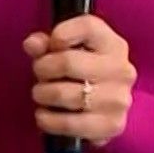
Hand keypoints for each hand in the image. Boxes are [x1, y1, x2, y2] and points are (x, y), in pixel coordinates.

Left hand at [25, 15, 136, 147]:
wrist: (103, 107)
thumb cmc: (80, 72)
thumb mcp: (65, 51)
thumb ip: (46, 43)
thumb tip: (32, 44)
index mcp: (113, 44)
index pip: (87, 27)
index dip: (59, 35)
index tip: (51, 46)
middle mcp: (121, 70)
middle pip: (68, 62)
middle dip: (43, 68)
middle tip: (40, 74)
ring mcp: (118, 99)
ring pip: (64, 94)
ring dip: (42, 94)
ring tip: (42, 94)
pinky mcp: (111, 126)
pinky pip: (68, 124)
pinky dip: (47, 120)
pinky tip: (44, 115)